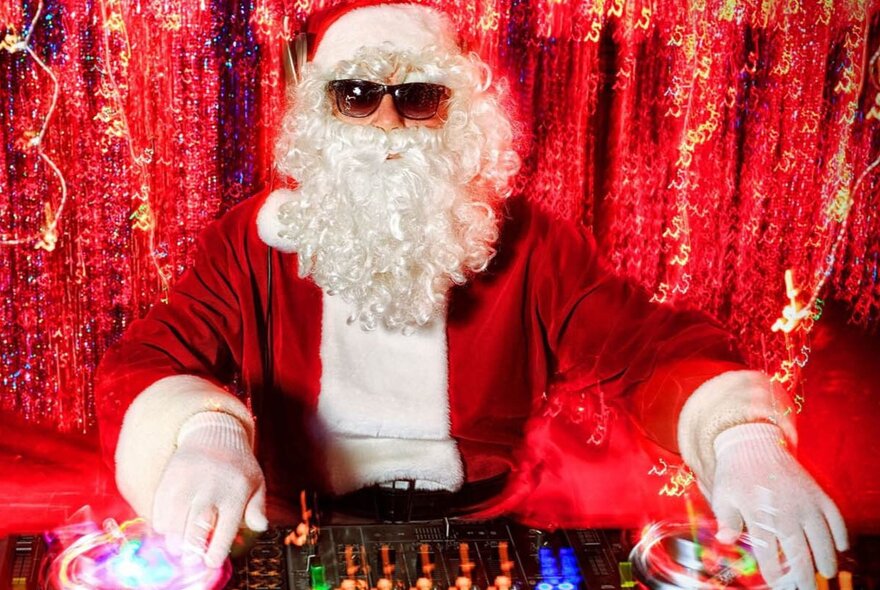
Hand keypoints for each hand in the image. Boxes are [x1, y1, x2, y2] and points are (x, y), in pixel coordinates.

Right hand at [151, 411, 267, 566]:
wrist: (214, 432)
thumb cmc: (237, 464)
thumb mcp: (256, 482)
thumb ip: (257, 507)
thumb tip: (260, 526)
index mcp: (236, 491)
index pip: (226, 528)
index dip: (217, 551)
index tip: (212, 562)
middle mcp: (212, 487)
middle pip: (197, 527)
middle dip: (193, 549)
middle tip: (191, 561)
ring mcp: (189, 482)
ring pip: (176, 520)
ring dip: (175, 539)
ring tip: (179, 548)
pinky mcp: (170, 478)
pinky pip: (160, 507)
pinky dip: (161, 522)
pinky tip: (168, 528)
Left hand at [710, 423, 847, 588]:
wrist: (752, 443)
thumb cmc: (734, 474)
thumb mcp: (723, 496)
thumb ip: (727, 520)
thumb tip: (726, 540)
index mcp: (759, 514)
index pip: (769, 554)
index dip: (775, 574)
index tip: (778, 584)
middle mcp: (785, 510)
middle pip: (799, 552)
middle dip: (804, 575)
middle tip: (807, 588)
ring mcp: (804, 501)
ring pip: (822, 538)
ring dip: (826, 559)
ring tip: (826, 572)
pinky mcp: (816, 492)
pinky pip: (834, 516)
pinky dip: (840, 533)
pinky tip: (841, 547)